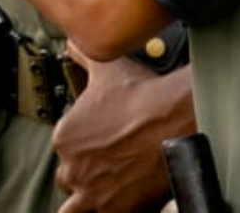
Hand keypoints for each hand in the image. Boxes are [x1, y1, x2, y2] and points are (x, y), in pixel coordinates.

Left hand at [52, 45, 194, 212]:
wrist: (175, 120)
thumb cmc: (142, 96)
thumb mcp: (105, 68)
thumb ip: (82, 55)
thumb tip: (73, 43)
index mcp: (64, 137)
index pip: (64, 150)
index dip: (81, 148)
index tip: (98, 146)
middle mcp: (73, 168)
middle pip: (69, 179)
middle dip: (84, 174)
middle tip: (105, 166)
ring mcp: (93, 193)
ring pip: (76, 207)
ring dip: (87, 200)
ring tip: (104, 189)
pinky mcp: (117, 210)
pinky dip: (107, 210)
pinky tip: (120, 201)